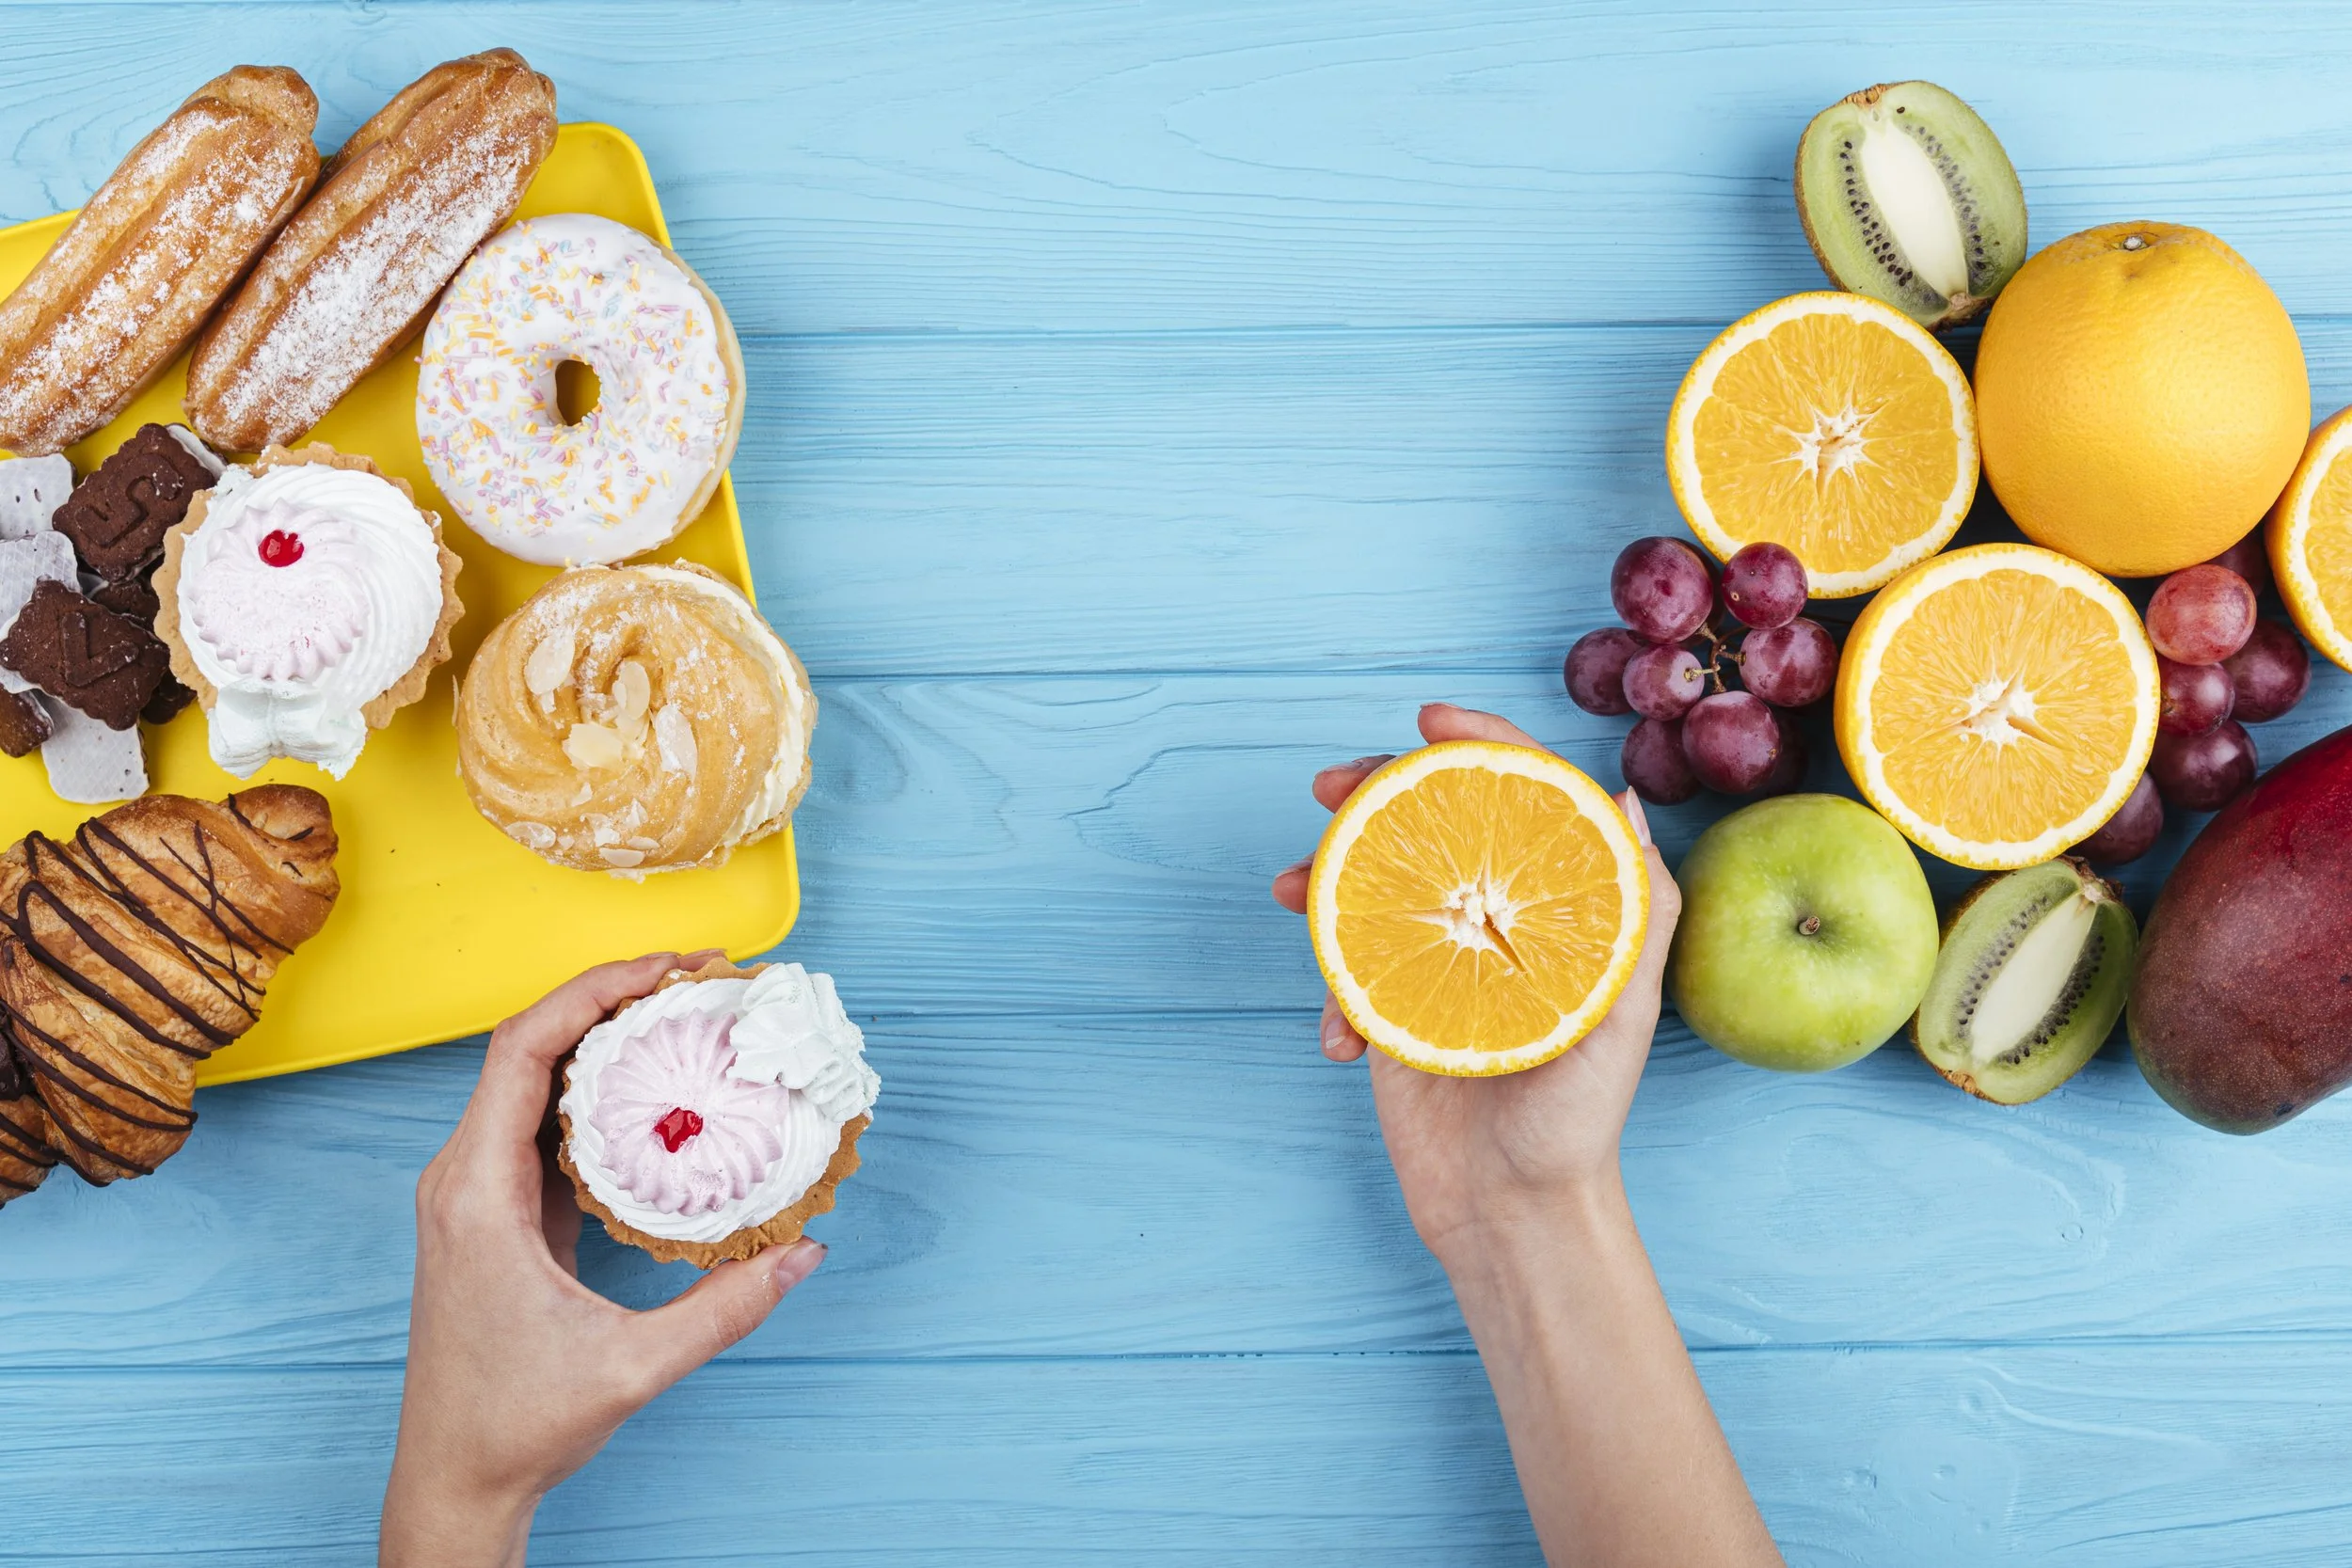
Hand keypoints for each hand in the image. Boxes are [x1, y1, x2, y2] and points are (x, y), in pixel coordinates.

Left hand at [380, 952, 826, 1567]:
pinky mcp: (494, 1212)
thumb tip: (804, 1253)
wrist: (454, 1478)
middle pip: (530, 1047)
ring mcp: (475, 1193)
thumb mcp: (631, 1367)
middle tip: (696, 978)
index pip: (523, 1050)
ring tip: (683, 1015)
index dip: (594, 991)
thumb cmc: (516, 1425)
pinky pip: (541, 1123)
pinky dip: (596, 1091)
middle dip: (611, 998)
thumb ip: (722, 1310)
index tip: (667, 969)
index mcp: (475, 1194)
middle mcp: (462, 1178)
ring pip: (534, 1080)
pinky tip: (655, 1088)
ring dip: (603, 1039)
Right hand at [1271, 703, 1681, 1270]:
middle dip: (1373, 790)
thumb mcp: (1627, 1012)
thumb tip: (1622, 796)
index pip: (1521, 799)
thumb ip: (1638, 909)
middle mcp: (1493, 925)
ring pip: (1371, 887)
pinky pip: (1343, 977)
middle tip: (1327, 786)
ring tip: (1292, 887)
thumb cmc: (1580, 1120)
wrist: (1512, 1214)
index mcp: (1553, 909)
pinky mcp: (1390, 1013)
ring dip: (1324, 876)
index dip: (1478, 742)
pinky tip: (1339, 1040)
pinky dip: (1329, 997)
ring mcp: (1435, 966)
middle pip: (1432, 825)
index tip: (1428, 722)